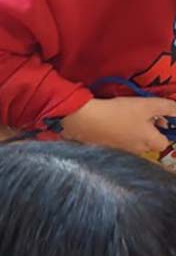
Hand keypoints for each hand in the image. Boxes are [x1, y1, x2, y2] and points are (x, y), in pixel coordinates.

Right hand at [61, 97, 175, 155]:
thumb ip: (167, 107)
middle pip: (150, 144)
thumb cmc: (120, 112)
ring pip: (135, 143)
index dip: (165, 131)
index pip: (164, 143)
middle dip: (150, 131)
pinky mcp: (109, 149)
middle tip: (144, 115)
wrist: (87, 120)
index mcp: (149, 141)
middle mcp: (137, 150)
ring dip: (136, 132)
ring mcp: (122, 151)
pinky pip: (122, 142)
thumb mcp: (148, 104)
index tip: (160, 119)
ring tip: (128, 117)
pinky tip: (115, 122)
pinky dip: (122, 134)